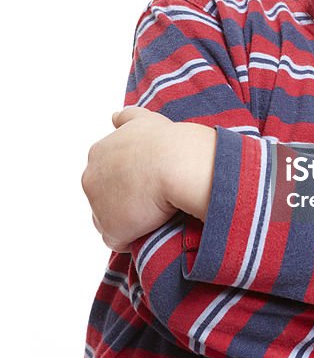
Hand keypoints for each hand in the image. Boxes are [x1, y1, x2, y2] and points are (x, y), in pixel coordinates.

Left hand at [82, 106, 216, 252]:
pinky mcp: (112, 228)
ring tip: (156, 213)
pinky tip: (153, 228)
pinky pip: (120, 240)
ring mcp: (98, 205)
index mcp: (98, 152)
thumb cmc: (166, 141)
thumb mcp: (144, 119)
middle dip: (124, 198)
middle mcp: (91, 177)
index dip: (128, 178)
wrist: (177, 163)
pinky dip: (134, 238)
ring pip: (110, 218)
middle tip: (153, 196)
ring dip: (129, 219)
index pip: (107, 172)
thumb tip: (115, 117)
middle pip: (104, 195)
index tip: (148, 179)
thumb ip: (126, 118)